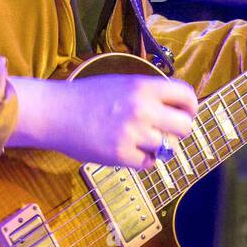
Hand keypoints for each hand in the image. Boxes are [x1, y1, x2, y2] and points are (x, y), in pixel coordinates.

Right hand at [7, 73, 198, 169]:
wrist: (56, 112)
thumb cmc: (88, 97)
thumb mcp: (122, 83)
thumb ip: (149, 94)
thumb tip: (177, 109)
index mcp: (143, 86)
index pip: (186, 96)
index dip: (190, 107)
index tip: (186, 114)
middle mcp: (142, 109)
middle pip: (184, 126)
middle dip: (178, 131)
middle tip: (166, 132)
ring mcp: (132, 133)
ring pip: (167, 148)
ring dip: (158, 147)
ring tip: (141, 141)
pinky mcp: (120, 155)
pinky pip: (148, 163)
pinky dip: (142, 160)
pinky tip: (129, 151)